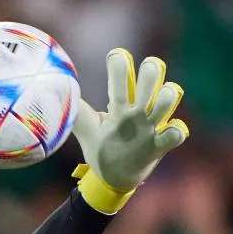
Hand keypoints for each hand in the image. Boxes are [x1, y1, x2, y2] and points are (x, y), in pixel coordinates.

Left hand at [72, 48, 189, 214]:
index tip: (115, 56)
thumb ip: (75, 112)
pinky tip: (167, 133)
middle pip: (151, 79)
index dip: (120, 65)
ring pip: (167, 100)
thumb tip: (56, 93)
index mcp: (119, 105)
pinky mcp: (160, 146)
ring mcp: (151, 127)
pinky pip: (176, 134)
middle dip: (151, 72)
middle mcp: (137, 111)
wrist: (113, 178)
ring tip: (157, 101)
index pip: (121, 78)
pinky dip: (175, 131)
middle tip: (148, 68)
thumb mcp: (87, 129)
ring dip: (166, 97)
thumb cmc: (103, 146)